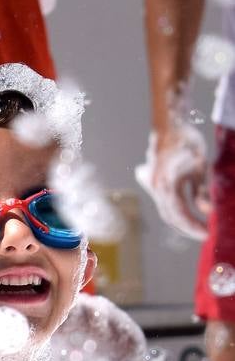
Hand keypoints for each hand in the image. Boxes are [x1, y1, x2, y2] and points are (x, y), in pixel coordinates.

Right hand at [136, 124, 209, 239]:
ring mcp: (153, 188)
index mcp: (165, 186)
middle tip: (204, 232)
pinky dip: (177, 211)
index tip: (206, 234)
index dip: (192, 226)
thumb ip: (203, 191)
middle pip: (170, 217)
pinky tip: (190, 215)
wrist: (170, 126)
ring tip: (199, 226)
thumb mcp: (200, 167)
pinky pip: (166, 204)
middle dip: (188, 227)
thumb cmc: (186, 142)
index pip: (179, 214)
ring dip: (182, 221)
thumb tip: (209, 212)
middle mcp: (156, 190)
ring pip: (167, 212)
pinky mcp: (155, 186)